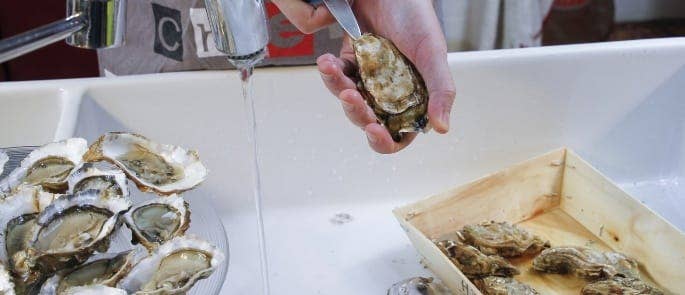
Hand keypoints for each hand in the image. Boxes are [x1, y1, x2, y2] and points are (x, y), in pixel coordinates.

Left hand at [272, 0, 455, 153]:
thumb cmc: (417, 17)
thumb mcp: (433, 54)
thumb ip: (440, 91)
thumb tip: (442, 128)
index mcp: (414, 98)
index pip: (398, 135)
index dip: (385, 141)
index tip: (374, 130)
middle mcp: (390, 93)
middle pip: (368, 120)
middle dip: (357, 112)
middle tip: (351, 96)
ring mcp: (369, 79)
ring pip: (348, 100)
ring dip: (338, 89)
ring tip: (333, 70)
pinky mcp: (351, 62)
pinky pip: (336, 76)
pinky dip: (329, 71)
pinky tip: (327, 60)